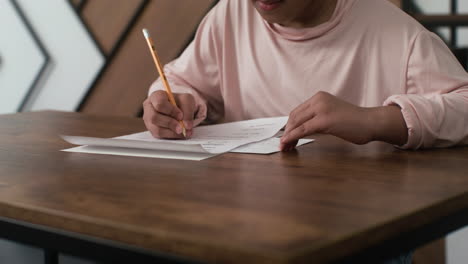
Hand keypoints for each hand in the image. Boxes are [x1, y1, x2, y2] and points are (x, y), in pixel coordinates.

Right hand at [143, 91, 195, 138]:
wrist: (179, 109)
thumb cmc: (180, 102)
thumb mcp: (187, 100)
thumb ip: (188, 111)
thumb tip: (187, 126)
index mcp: (156, 96)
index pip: (160, 103)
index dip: (171, 111)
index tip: (180, 115)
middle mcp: (149, 108)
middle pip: (155, 117)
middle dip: (170, 123)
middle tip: (181, 127)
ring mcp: (149, 120)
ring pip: (157, 129)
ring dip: (171, 132)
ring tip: (182, 131)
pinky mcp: (152, 130)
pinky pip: (160, 136)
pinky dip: (171, 136)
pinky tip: (178, 134)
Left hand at [280, 91, 407, 150]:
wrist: (371, 122)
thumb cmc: (354, 122)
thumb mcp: (331, 115)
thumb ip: (316, 118)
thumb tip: (300, 130)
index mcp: (319, 97)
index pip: (297, 111)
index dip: (289, 125)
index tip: (285, 137)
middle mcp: (318, 99)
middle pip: (294, 117)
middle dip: (286, 131)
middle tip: (283, 144)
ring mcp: (321, 108)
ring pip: (296, 123)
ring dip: (288, 136)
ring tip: (284, 147)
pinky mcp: (324, 120)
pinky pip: (303, 129)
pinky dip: (293, 136)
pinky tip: (288, 143)